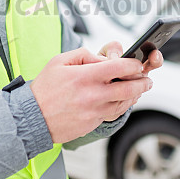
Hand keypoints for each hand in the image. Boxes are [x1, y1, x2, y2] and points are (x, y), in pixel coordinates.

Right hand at [30, 47, 152, 143]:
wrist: (32, 118)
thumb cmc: (44, 88)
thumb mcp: (60, 61)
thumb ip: (84, 55)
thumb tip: (103, 59)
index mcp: (85, 76)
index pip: (119, 67)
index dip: (133, 64)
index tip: (137, 63)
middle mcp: (93, 94)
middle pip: (129, 88)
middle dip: (143, 82)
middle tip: (147, 79)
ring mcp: (94, 111)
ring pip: (124, 103)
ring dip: (135, 95)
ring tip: (140, 89)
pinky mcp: (92, 123)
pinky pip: (114, 114)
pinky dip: (123, 107)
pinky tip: (125, 101)